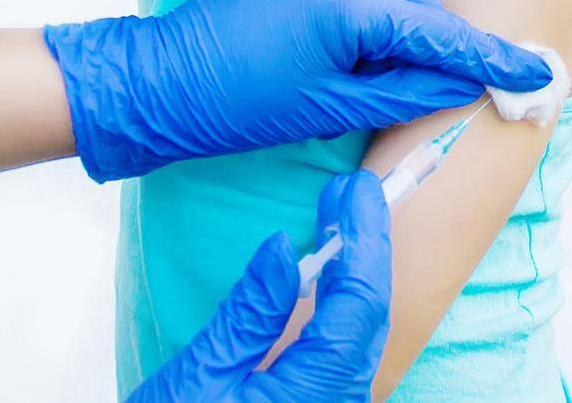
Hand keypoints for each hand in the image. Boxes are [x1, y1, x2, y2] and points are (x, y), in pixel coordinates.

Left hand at [44, 0, 551, 182]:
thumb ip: (408, 89)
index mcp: (345, 3)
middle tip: (445, 85)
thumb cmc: (241, 107)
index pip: (437, 32)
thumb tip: (467, 82)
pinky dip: (361, 8)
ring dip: (394, 26)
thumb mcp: (333, 107)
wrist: (158, 81)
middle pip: (415, 4)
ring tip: (364, 71)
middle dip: (433, 43)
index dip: (489, 57)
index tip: (535, 72)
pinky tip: (338, 42)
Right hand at [128, 172, 390, 402]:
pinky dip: (343, 306)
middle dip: (366, 247)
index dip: (363, 238)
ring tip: (342, 218)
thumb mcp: (199, 375)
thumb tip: (285, 249)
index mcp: (316, 394)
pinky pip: (346, 353)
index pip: (360, 303)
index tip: (355, 190)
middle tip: (349, 192)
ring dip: (358, 274)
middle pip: (371, 315)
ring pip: (363, 334)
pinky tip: (330, 275)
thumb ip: (251, 311)